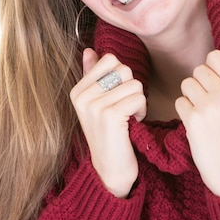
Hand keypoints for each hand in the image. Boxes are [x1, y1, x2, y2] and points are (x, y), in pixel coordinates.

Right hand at [70, 49, 146, 197]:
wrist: (110, 169)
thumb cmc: (108, 134)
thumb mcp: (96, 103)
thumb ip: (92, 76)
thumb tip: (90, 50)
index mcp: (78, 90)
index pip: (110, 59)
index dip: (122, 77)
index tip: (117, 97)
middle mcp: (83, 96)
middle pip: (124, 70)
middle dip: (132, 88)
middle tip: (124, 109)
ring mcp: (95, 106)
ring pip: (134, 84)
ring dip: (139, 102)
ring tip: (128, 118)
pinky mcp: (111, 115)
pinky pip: (138, 97)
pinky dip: (141, 110)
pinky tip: (132, 124)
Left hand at [175, 37, 219, 196]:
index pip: (215, 56)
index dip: (210, 69)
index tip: (214, 85)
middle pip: (198, 70)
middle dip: (199, 85)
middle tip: (208, 104)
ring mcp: (210, 107)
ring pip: (186, 84)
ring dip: (190, 97)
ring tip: (202, 113)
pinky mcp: (193, 120)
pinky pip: (179, 101)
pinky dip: (184, 112)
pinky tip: (195, 124)